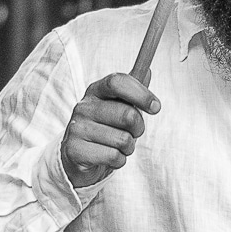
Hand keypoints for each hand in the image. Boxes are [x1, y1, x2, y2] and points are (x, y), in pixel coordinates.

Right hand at [57, 73, 158, 187]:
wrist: (79, 159)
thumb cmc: (105, 130)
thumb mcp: (119, 108)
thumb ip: (133, 91)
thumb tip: (147, 71)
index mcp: (95, 91)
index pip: (117, 82)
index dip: (141, 93)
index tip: (155, 107)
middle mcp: (83, 107)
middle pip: (127, 114)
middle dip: (138, 128)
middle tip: (133, 132)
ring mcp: (76, 128)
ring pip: (123, 140)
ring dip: (128, 147)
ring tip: (118, 146)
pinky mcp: (75, 150)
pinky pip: (113, 157)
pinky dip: (119, 161)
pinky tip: (109, 157)